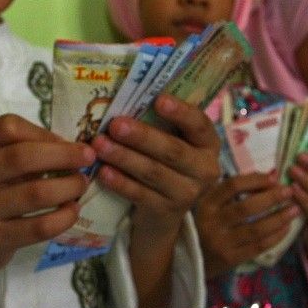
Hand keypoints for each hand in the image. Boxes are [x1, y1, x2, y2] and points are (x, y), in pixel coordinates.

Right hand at [0, 115, 92, 290]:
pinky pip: (38, 226)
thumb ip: (20, 151)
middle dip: (63, 155)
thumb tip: (72, 147)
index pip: (7, 128)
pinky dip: (63, 217)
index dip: (43, 132)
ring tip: (81, 184)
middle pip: (21, 156)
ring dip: (68, 186)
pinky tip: (72, 211)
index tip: (66, 142)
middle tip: (87, 158)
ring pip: (34, 192)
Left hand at [91, 94, 218, 307]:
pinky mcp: (167, 212)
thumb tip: (126, 95)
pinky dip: (120, 182)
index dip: (181, 112)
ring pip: (153, 172)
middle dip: (142, 136)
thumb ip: (159, 122)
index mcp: (208, 144)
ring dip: (124, 157)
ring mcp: (188, 193)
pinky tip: (103, 172)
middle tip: (115, 124)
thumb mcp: (172, 141)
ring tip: (99, 145)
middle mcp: (205, 169)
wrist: (164, 212)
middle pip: (172, 151)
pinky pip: (141, 195)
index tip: (158, 99)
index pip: (200, 124)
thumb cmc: (164, 162)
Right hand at [195, 172, 298, 277]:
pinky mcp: (230, 259)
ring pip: (256, 228)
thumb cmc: (202, 226)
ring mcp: (221, 242)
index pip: (232, 186)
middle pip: (247, 206)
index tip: (273, 178)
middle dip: (272, 198)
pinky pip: (258, 246)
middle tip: (290, 192)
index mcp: (206, 204)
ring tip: (295, 210)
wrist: (187, 261)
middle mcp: (212, 222)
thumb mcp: (206, 205)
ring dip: (279, 218)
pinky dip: (276, 236)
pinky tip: (286, 228)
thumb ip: (228, 192)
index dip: (255, 180)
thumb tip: (267, 176)